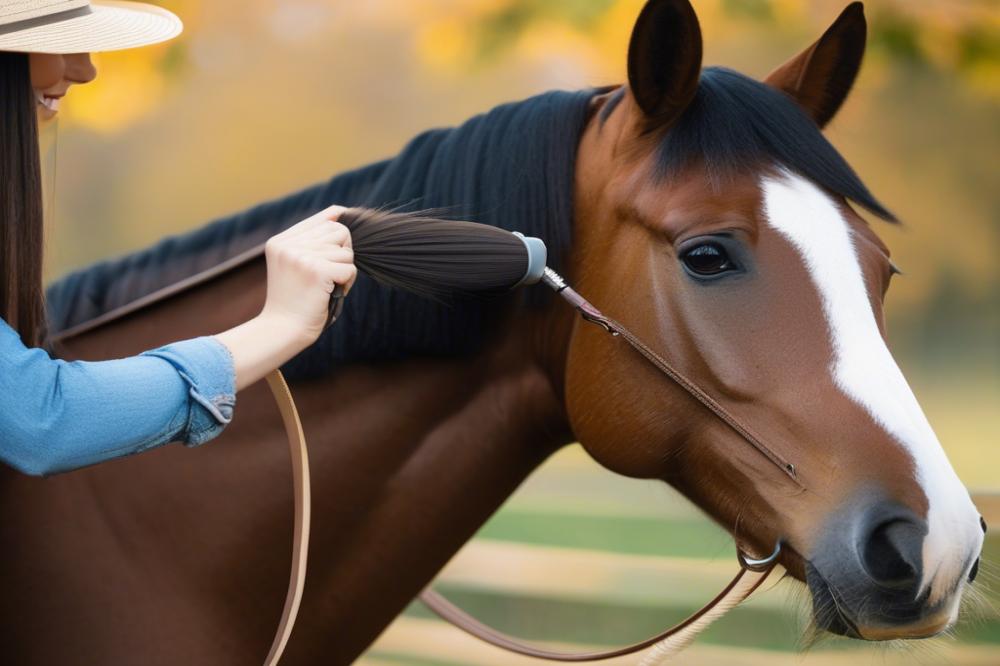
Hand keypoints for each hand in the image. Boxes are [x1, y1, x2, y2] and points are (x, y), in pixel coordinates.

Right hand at [260, 205, 356, 344]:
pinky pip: (350, 269)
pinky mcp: (316, 271)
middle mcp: (289, 245)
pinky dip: (347, 283)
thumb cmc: (293, 301)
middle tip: (332, 273)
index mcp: (281, 241)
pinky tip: (330, 293)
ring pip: (346, 252)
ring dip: (344, 271)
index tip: (347, 222)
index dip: (339, 221)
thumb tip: (339, 212)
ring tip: (327, 287)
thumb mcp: (295, 265)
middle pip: (339, 232)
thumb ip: (312, 241)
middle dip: (343, 253)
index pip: (321, 219)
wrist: (281, 329)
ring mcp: (301, 256)